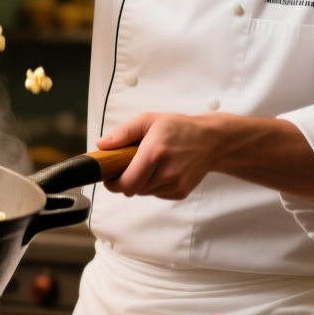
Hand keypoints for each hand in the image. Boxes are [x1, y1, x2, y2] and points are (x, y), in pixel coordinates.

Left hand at [97, 112, 313, 203]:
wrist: (212, 140)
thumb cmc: (179, 128)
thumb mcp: (148, 120)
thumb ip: (123, 133)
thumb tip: (102, 146)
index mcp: (154, 153)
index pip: (125, 184)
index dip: (113, 182)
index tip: (110, 175)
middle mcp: (166, 172)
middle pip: (132, 190)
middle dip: (126, 179)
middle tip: (130, 164)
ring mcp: (175, 185)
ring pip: (143, 193)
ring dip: (140, 182)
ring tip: (150, 163)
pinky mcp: (180, 192)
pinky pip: (156, 194)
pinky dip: (153, 185)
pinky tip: (162, 169)